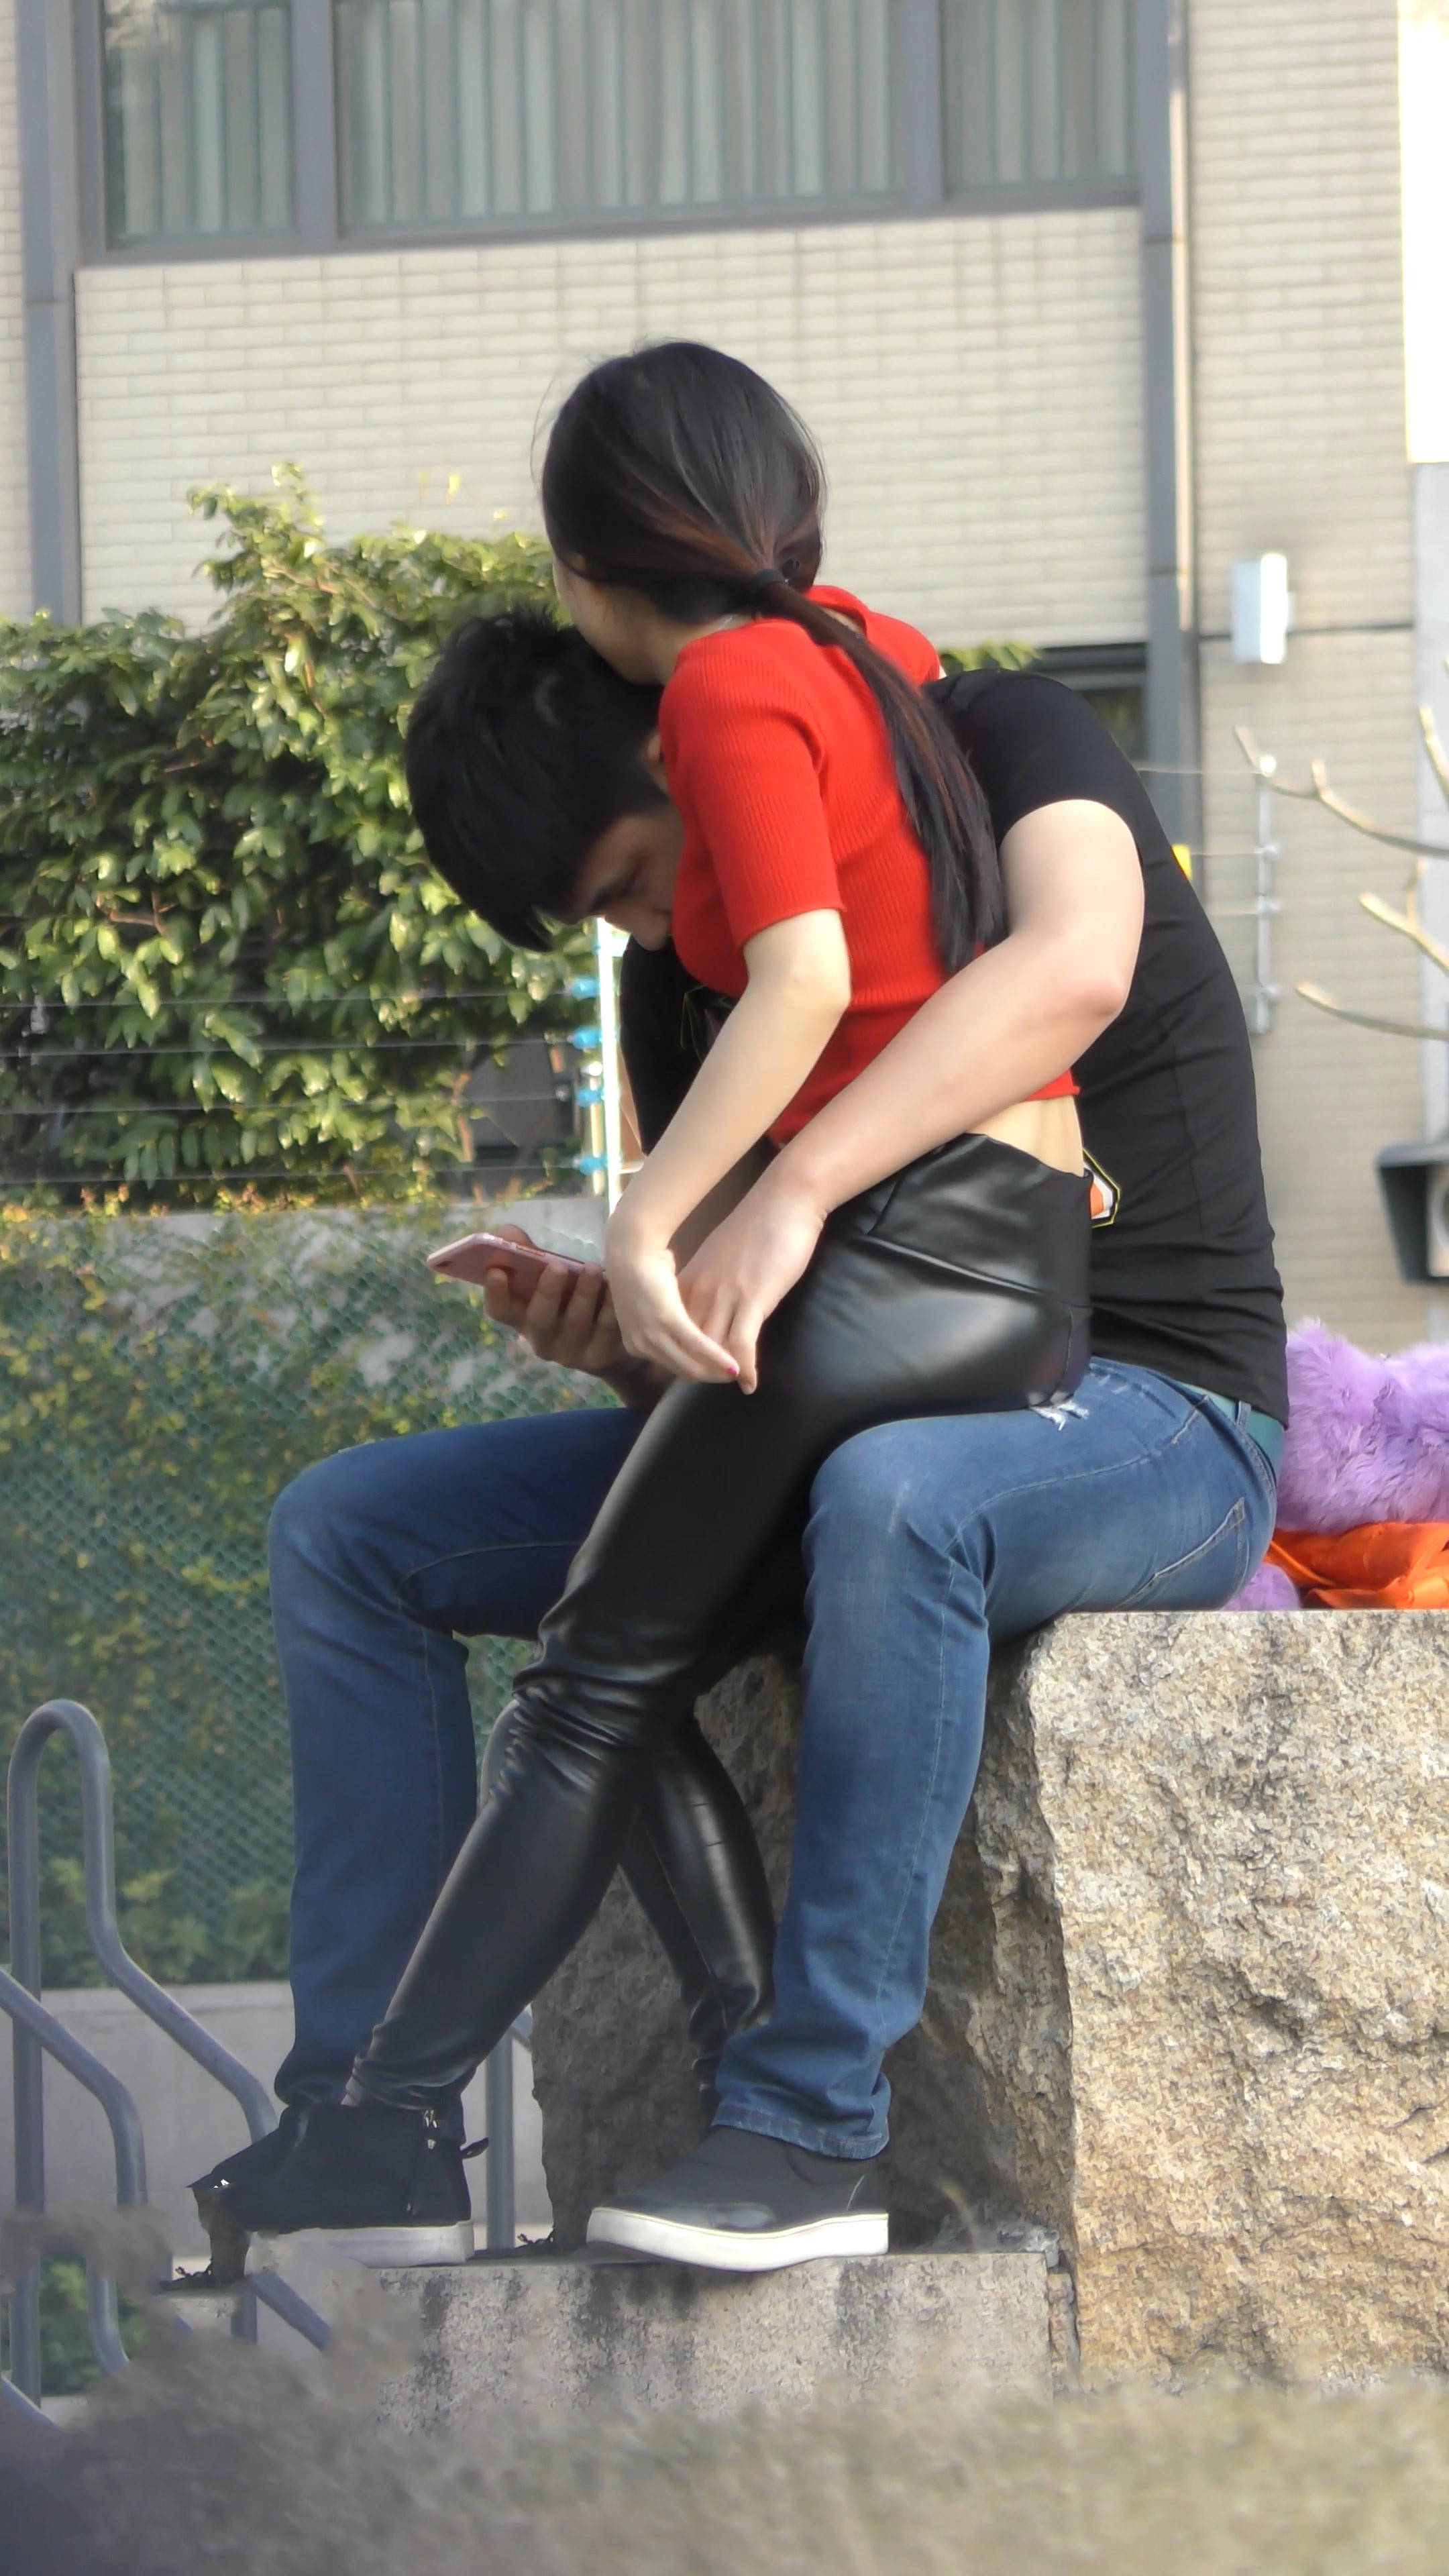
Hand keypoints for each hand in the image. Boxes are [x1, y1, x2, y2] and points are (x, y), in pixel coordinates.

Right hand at [480, 1225, 627, 1378]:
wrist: (609, 1344)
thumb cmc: (571, 1300)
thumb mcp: (549, 1281)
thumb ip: (529, 1256)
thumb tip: (508, 1232)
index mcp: (523, 1318)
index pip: (500, 1310)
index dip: (495, 1293)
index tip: (495, 1270)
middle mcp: (542, 1339)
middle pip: (539, 1320)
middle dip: (547, 1292)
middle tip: (558, 1266)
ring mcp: (571, 1352)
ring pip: (576, 1324)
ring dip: (583, 1294)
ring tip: (592, 1269)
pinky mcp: (600, 1357)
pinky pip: (606, 1330)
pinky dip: (610, 1306)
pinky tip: (616, 1287)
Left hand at [605, 1208, 739, 1383]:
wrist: (634, 1243)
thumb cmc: (646, 1264)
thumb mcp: (654, 1301)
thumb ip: (667, 1318)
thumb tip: (683, 1323)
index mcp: (636, 1342)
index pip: (673, 1366)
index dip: (698, 1369)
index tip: (718, 1369)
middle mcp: (641, 1345)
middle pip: (683, 1371)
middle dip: (711, 1376)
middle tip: (735, 1375)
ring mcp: (652, 1334)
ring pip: (691, 1365)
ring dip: (716, 1372)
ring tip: (740, 1372)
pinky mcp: (667, 1319)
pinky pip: (698, 1346)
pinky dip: (718, 1357)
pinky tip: (737, 1364)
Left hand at [678, 1168, 825, 1392]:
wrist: (783, 1200)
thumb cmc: (757, 1226)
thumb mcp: (720, 1256)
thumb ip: (709, 1279)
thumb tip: (710, 1300)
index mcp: (690, 1280)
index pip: (674, 1328)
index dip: (680, 1352)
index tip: (691, 1368)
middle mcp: (701, 1291)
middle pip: (688, 1345)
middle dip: (696, 1370)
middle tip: (712, 1386)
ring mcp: (724, 1296)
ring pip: (711, 1351)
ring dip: (721, 1376)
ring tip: (733, 1387)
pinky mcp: (751, 1299)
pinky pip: (741, 1347)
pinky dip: (745, 1370)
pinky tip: (751, 1384)